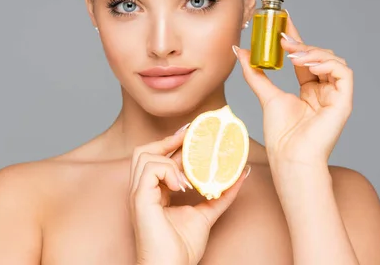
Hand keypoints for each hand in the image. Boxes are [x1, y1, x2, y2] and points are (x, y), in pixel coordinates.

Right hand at [129, 125, 249, 264]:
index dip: (172, 142)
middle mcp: (141, 189)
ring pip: (144, 154)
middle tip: (189, 136)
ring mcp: (137, 193)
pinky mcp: (140, 199)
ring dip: (169, 157)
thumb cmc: (180, 248)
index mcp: (152, 191)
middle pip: (144, 150)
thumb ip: (221, 194)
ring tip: (187, 174)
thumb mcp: (206, 213)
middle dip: (167, 140)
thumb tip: (241, 174)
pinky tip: (183, 185)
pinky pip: (150, 169)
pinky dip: (168, 170)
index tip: (192, 131)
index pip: (157, 157)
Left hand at [233, 13, 352, 166]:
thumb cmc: (280, 135)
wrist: (289, 157)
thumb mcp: (265, 95)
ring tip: (292, 53)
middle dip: (301, 43)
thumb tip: (240, 51)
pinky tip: (306, 64)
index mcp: (309, 89)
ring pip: (333, 60)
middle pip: (319, 55)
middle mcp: (324, 90)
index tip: (282, 21)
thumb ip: (255, 73)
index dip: (295, 38)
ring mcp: (335, 96)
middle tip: (282, 38)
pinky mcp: (343, 101)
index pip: (304, 56)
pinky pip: (343, 72)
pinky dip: (326, 63)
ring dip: (312, 52)